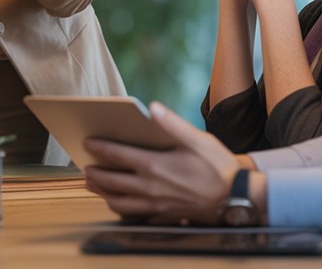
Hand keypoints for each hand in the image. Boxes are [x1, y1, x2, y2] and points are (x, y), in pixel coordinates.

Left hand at [83, 102, 241, 224]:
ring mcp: (156, 205)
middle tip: (83, 168)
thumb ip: (172, 124)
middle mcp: (151, 188)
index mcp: (155, 165)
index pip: (118, 155)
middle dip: (95, 174)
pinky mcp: (164, 216)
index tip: (86, 142)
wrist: (237, 199)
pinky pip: (134, 216)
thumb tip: (151, 107)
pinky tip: (117, 204)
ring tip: (92, 186)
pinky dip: (120, 209)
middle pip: (112, 182)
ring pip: (119, 202)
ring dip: (103, 193)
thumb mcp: (197, 139)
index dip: (99, 148)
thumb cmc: (218, 166)